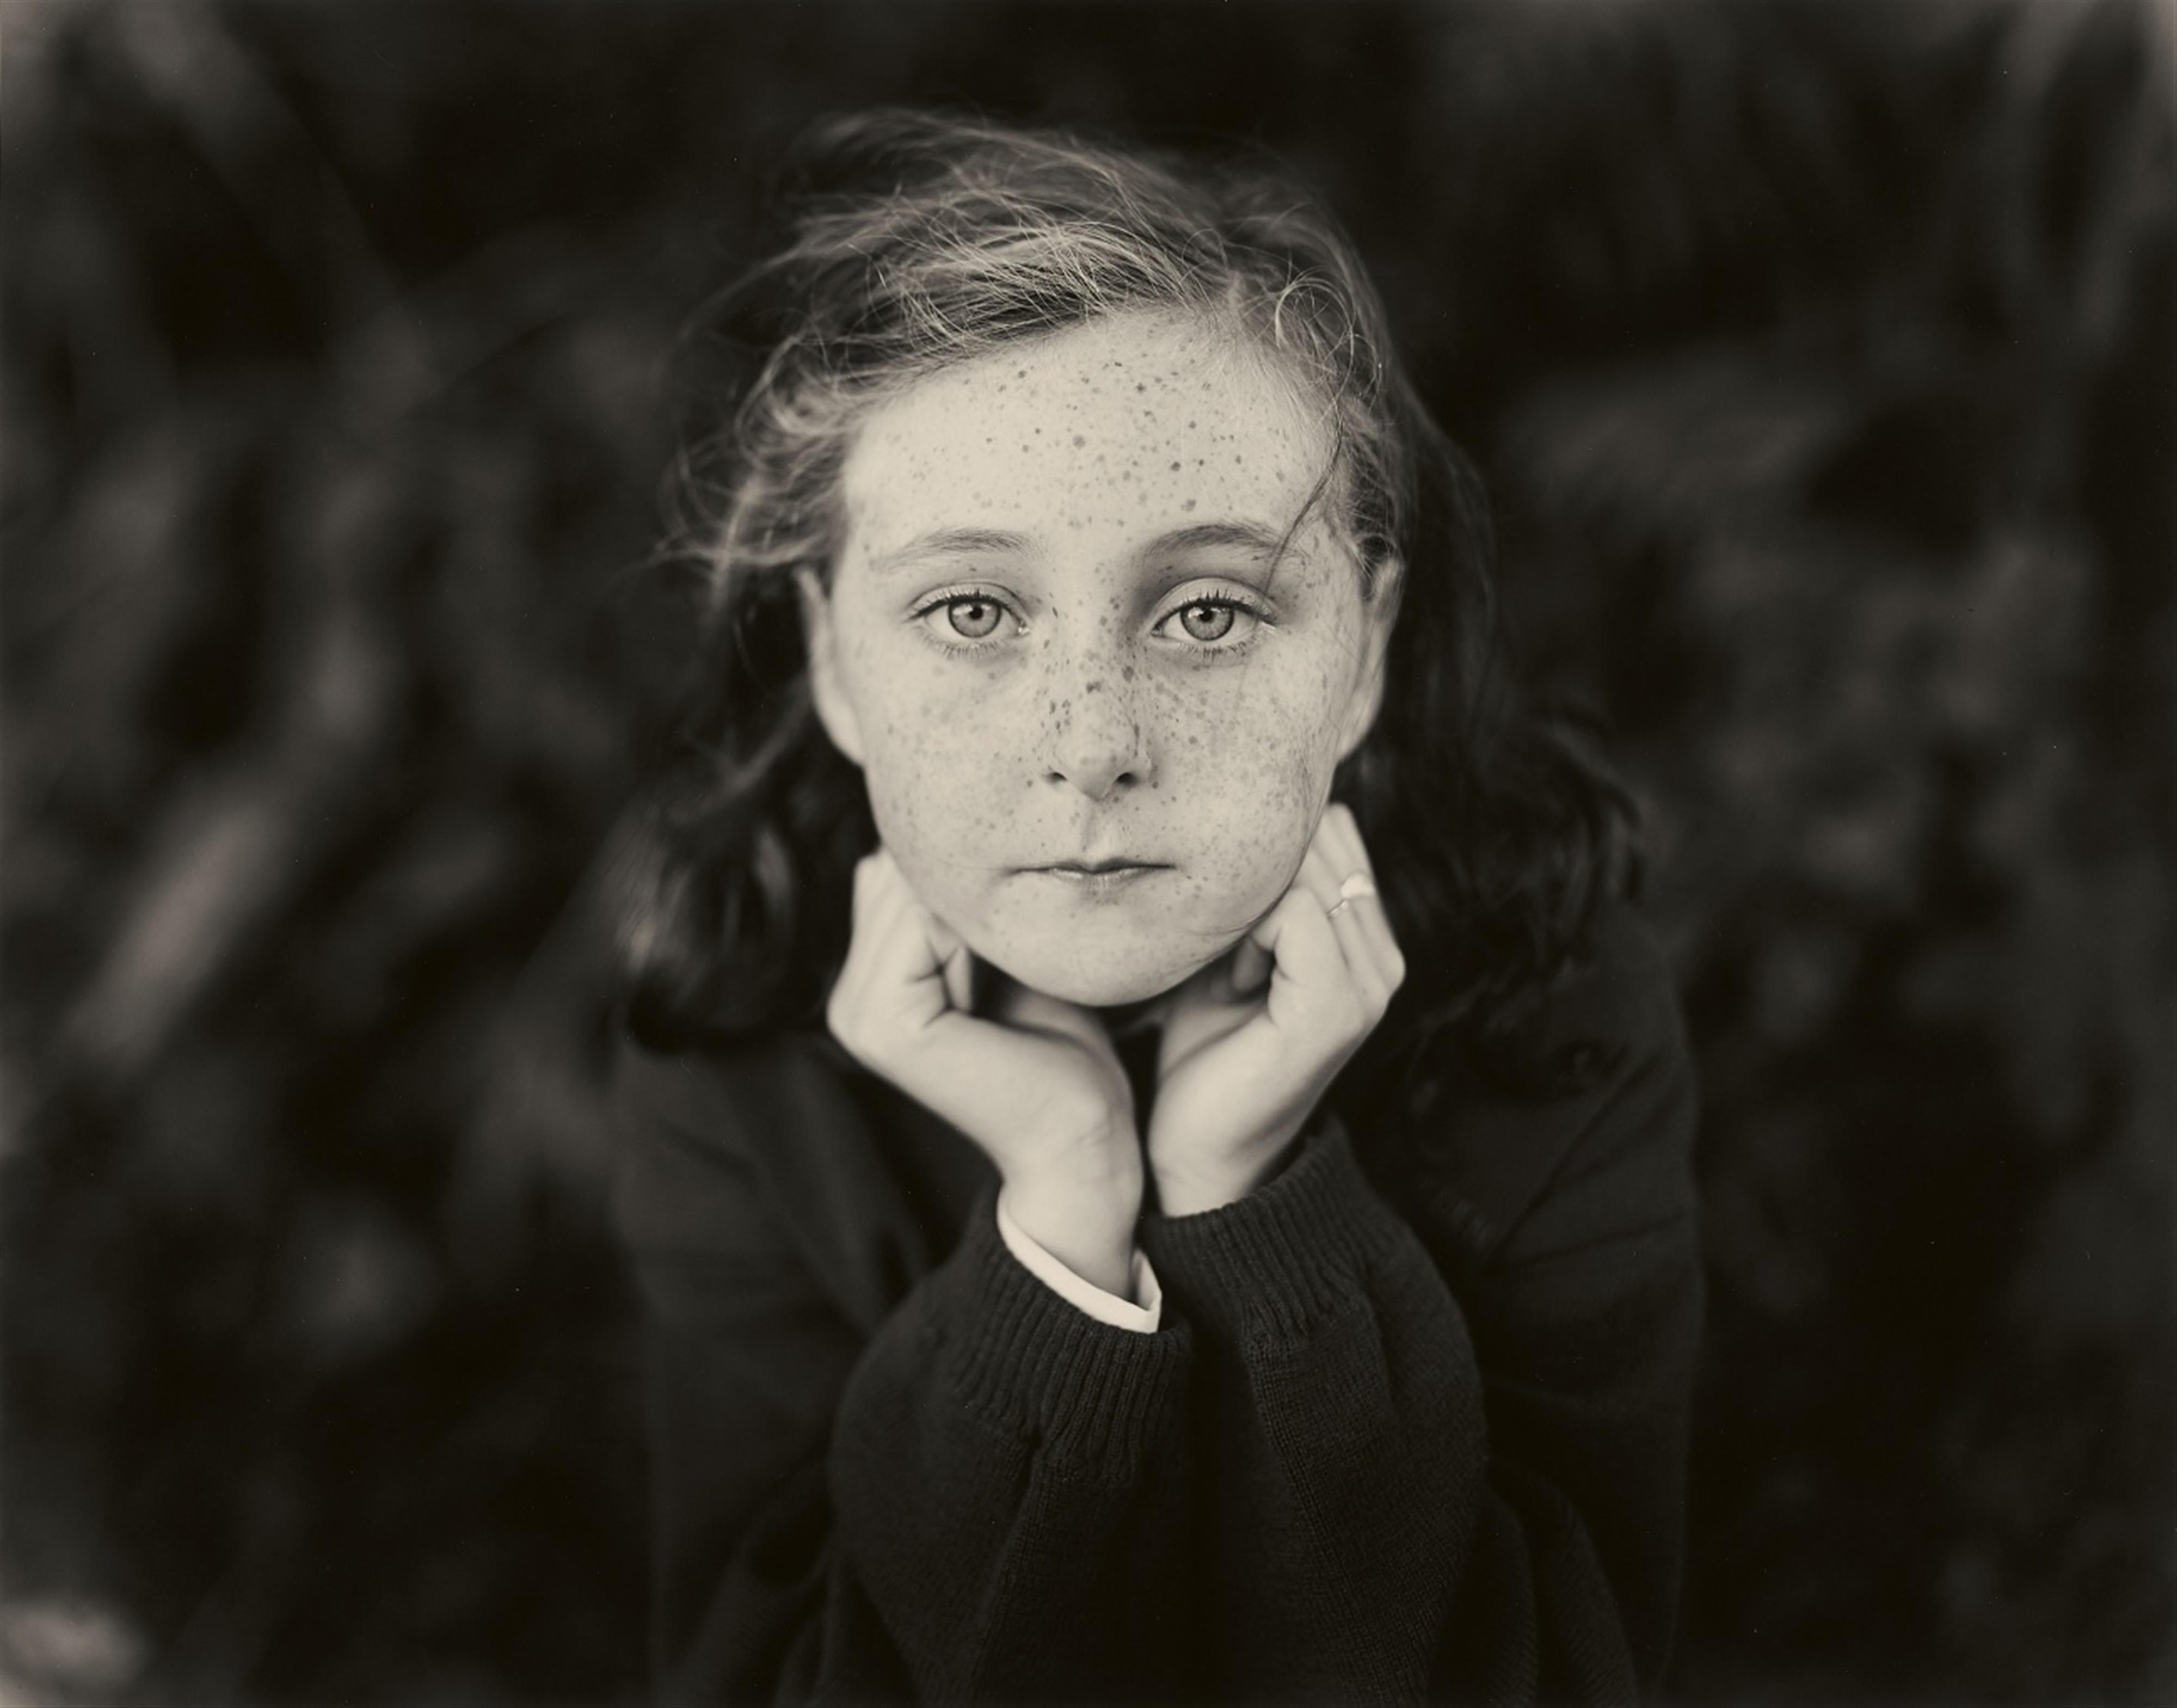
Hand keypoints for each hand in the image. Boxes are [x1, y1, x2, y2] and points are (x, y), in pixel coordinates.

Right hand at [827, 849, 1142, 1293]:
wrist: (1082, 1142)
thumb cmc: (1062, 1055)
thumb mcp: (1007, 964)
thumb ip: (964, 915)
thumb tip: (950, 837)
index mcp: (869, 987)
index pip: (893, 875)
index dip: (964, 874)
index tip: (1022, 901)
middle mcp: (849, 1001)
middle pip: (897, 877)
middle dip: (968, 882)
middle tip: (1035, 919)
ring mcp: (859, 1016)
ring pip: (911, 893)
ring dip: (979, 903)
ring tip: (1029, 944)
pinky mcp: (888, 1027)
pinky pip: (924, 926)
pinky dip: (979, 930)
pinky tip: (1018, 963)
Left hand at [1146, 804, 1404, 1215]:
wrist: (1201, 1150)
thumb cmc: (1206, 1051)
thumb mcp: (1232, 953)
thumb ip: (1257, 893)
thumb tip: (1238, 815)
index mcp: (1367, 939)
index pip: (1329, 830)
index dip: (1261, 862)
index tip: (1229, 930)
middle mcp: (1384, 956)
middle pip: (1319, 841)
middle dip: (1252, 879)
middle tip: (1224, 952)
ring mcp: (1370, 982)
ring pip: (1305, 870)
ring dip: (1246, 906)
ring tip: (1232, 971)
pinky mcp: (1338, 1006)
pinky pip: (1294, 913)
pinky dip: (1246, 932)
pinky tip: (1234, 981)